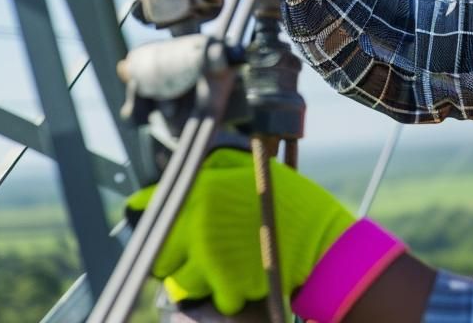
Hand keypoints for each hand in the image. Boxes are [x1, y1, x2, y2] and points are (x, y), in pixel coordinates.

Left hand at [125, 148, 355, 314]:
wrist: (325, 243)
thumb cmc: (296, 205)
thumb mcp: (253, 170)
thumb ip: (214, 170)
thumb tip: (187, 172)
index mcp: (202, 190)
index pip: (147, 206)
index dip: (149, 217)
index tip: (155, 225)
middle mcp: (197, 224)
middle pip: (158, 256)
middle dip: (175, 259)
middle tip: (199, 256)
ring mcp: (209, 258)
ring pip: (179, 284)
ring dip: (197, 282)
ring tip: (223, 271)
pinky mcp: (224, 286)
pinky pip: (210, 300)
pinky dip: (225, 297)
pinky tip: (243, 281)